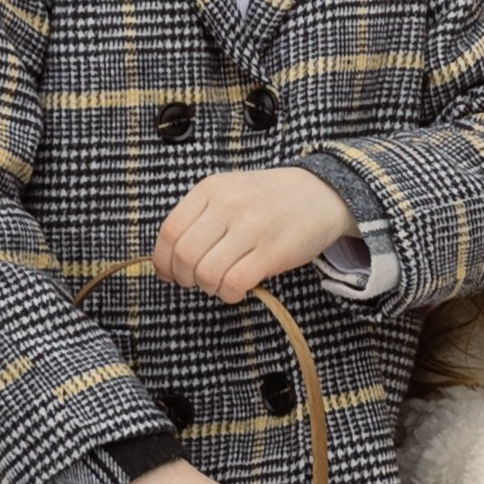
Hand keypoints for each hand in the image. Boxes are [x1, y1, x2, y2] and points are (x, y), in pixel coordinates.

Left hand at [155, 167, 354, 303]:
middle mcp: (228, 205)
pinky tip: (235, 289)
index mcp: (211, 189)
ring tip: (219, 283)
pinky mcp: (272, 252)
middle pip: (185, 255)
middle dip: (184, 278)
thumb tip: (169, 258)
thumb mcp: (229, 191)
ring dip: (208, 287)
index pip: (170, 231)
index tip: (168, 273)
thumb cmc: (269, 200)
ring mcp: (251, 228)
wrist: (320, 194)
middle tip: (195, 281)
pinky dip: (228, 294)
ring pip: (207, 273)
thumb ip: (200, 216)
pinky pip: (234, 283)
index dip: (163, 260)